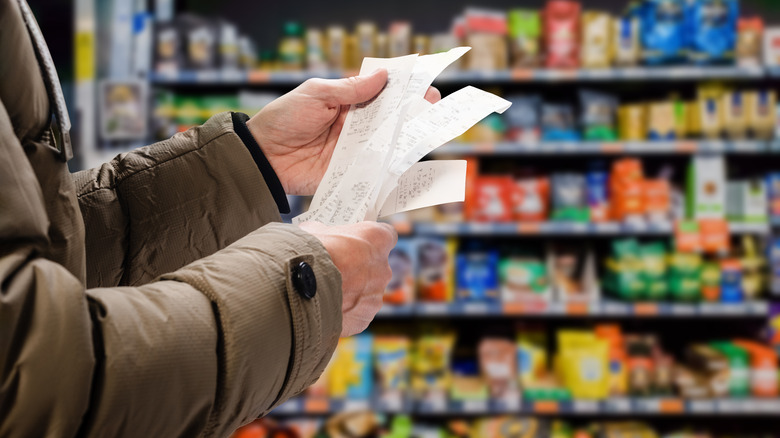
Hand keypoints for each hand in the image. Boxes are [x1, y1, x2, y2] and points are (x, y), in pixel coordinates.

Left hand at [247, 70, 441, 194]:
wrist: (263, 157)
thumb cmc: (283, 119)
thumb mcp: (316, 94)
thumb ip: (350, 89)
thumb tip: (383, 76)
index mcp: (347, 102)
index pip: (381, 93)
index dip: (402, 89)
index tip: (424, 85)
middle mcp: (355, 126)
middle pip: (390, 119)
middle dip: (412, 113)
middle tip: (432, 107)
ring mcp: (354, 150)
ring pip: (387, 144)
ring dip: (407, 139)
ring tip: (427, 132)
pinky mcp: (351, 172)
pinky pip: (375, 170)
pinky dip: (391, 168)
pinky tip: (409, 162)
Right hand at [298, 221, 396, 336]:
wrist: (297, 287)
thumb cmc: (309, 253)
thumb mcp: (315, 231)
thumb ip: (326, 233)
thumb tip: (318, 234)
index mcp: (377, 240)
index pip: (386, 235)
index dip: (370, 240)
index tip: (358, 242)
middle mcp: (383, 268)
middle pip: (376, 267)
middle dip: (358, 268)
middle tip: (337, 269)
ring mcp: (375, 296)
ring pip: (366, 293)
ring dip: (351, 292)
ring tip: (326, 292)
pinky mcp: (364, 318)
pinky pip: (356, 313)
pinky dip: (344, 312)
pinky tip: (325, 307)